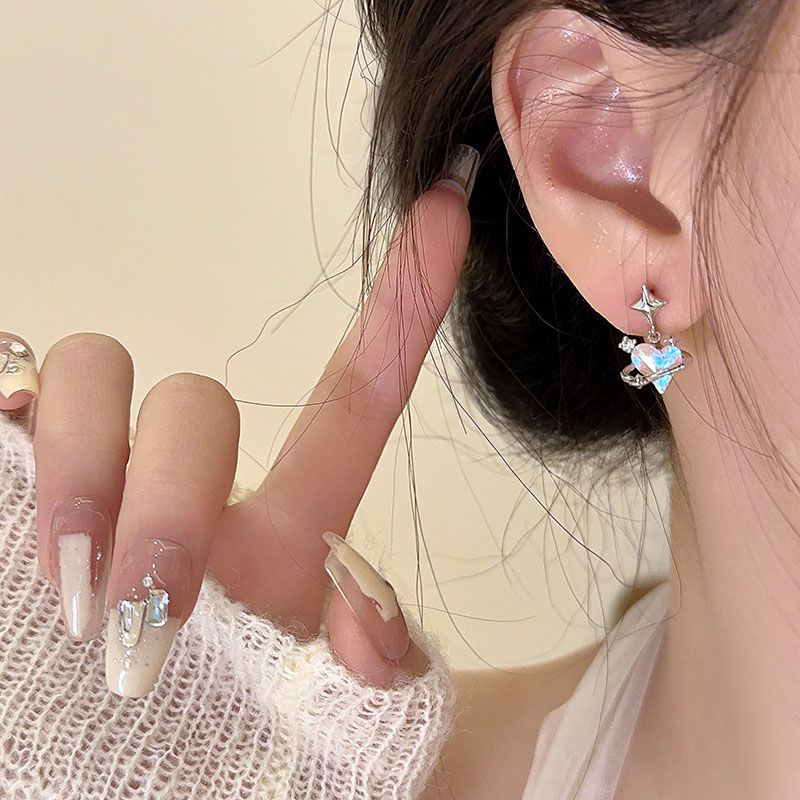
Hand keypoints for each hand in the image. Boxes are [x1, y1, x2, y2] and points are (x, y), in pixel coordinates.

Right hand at [10, 168, 472, 697]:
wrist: (101, 778)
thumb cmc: (216, 748)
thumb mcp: (311, 716)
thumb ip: (368, 666)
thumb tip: (373, 623)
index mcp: (280, 530)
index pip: (351, 396)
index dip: (403, 299)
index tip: (451, 202)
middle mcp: (188, 486)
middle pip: (191, 401)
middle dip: (166, 497)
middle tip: (145, 607)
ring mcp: (92, 475)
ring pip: (87, 374)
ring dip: (75, 475)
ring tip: (71, 588)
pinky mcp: (8, 478)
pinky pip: (1, 394)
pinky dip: (8, 430)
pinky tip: (21, 507)